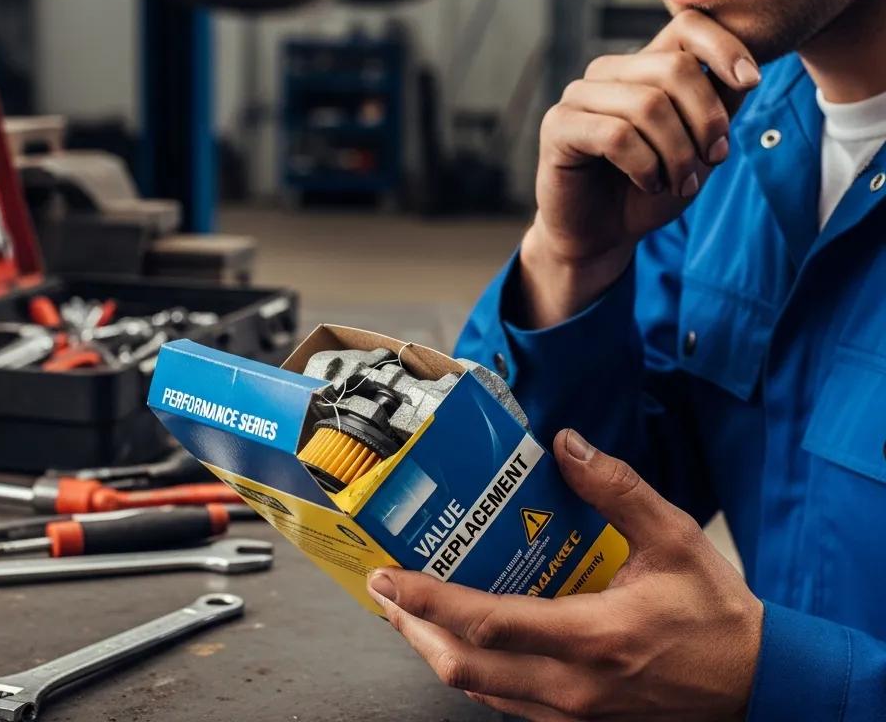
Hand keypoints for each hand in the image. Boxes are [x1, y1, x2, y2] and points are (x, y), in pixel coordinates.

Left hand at [366, 429, 762, 721]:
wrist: (757, 686)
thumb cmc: (715, 615)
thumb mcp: (674, 538)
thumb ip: (617, 489)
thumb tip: (568, 445)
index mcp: (594, 637)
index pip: (487, 623)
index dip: (427, 600)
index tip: (389, 576)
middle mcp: (574, 684)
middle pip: (465, 666)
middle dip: (412, 627)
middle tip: (382, 588)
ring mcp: (573, 713)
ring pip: (478, 691)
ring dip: (433, 650)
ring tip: (407, 611)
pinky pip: (506, 703)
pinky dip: (471, 671)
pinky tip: (460, 641)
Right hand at [523, 11, 761, 325]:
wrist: (602, 235)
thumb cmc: (648, 188)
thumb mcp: (699, 147)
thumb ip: (718, 108)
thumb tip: (744, 75)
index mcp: (643, 67)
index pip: (687, 25)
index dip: (725, 46)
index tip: (751, 82)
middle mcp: (609, 73)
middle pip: (675, 67)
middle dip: (707, 120)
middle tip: (713, 160)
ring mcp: (579, 96)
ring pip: (648, 104)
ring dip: (677, 154)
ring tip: (680, 184)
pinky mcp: (559, 126)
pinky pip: (616, 135)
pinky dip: (645, 167)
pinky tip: (648, 184)